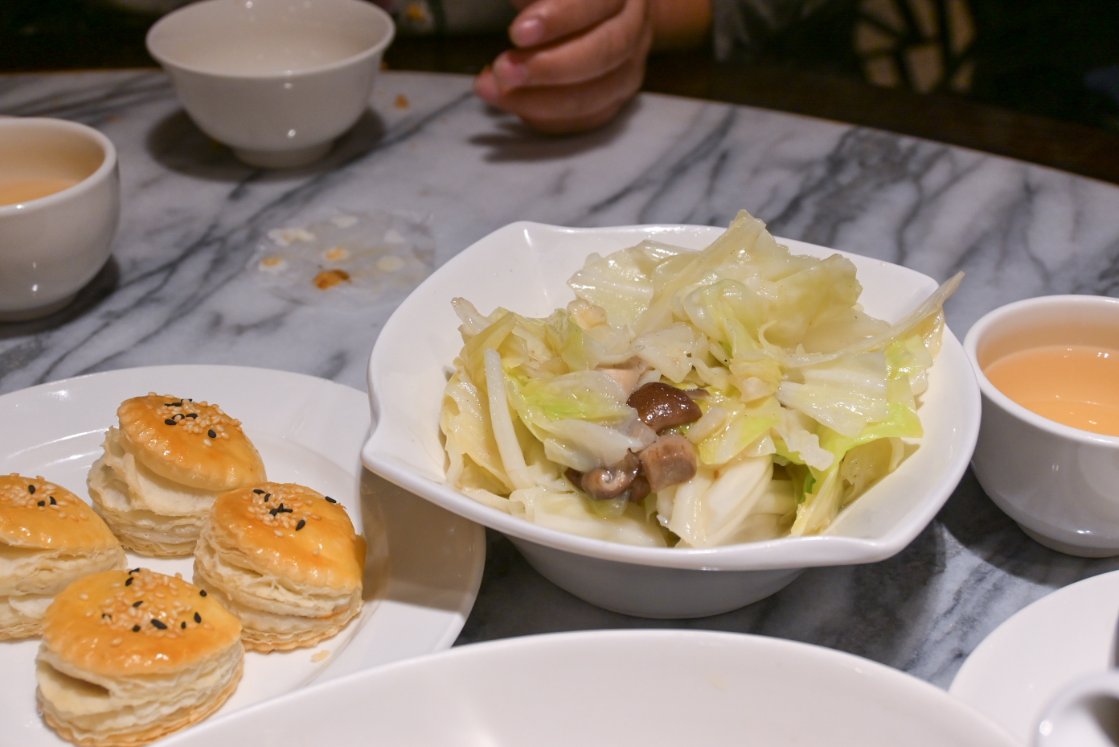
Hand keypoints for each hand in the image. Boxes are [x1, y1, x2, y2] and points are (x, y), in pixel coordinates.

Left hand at [474, 0, 652, 133]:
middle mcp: (635, 25)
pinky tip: (512, 104)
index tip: (518, 33)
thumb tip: (521, 5)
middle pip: (607, 52)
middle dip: (550, 67)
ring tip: (493, 90)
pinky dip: (546, 117)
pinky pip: (586, 118)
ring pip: (598, 94)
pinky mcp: (616, 98)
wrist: (588, 12)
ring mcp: (630, 66)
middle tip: (503, 70)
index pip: (599, 2)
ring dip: (541, 100)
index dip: (561, 19)